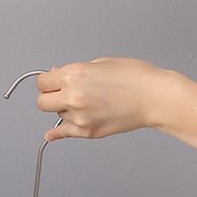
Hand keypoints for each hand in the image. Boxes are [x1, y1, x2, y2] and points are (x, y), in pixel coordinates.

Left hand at [36, 58, 168, 140]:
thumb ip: (75, 72)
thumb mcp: (102, 63)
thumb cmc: (135, 77)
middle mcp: (73, 96)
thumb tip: (57, 76)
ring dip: (65, 109)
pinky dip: (57, 133)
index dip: (47, 81)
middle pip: (43, 102)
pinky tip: (52, 133)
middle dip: (49, 96)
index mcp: (75, 75)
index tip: (50, 82)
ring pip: (58, 114)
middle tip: (59, 94)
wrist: (154, 97)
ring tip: (86, 101)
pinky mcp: (87, 131)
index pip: (42, 82)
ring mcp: (79, 116)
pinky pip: (63, 133)